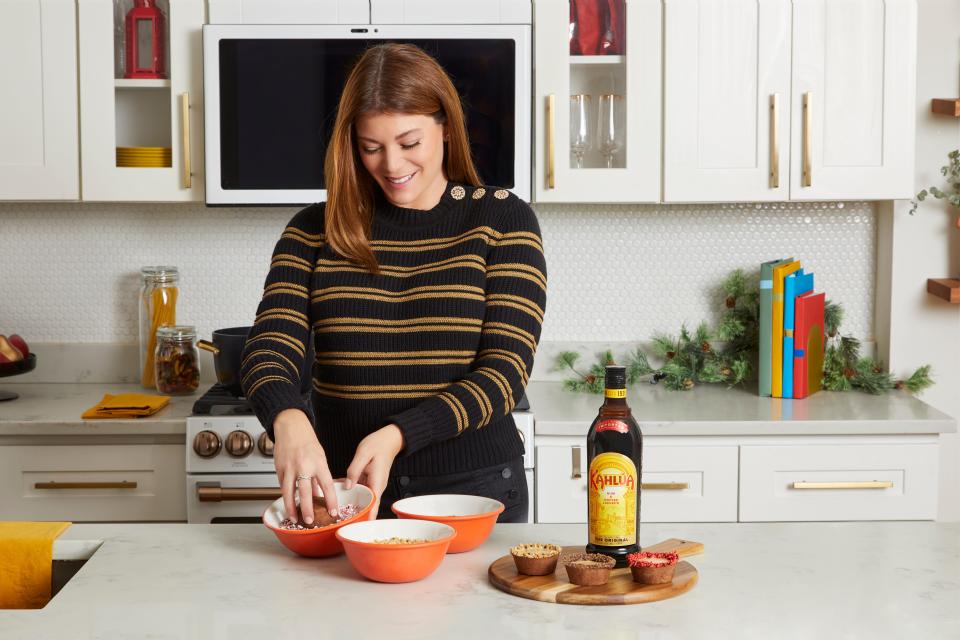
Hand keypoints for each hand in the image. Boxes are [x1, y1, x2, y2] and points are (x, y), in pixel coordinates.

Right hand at [272, 408, 337, 525]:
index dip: (331, 501)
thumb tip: (317, 494)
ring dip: (291, 507)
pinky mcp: (279, 468)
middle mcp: (304, 466)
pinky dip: (285, 495)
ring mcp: (289, 468)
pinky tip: (287, 503)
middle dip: (308, 509)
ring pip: (288, 492)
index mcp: (318, 463)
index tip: (333, 512)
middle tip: (310, 521)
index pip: (327, 486)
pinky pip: (282, 485)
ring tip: (294, 518)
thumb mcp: (319, 457)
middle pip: (305, 492)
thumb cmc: (307, 441)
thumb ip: (318, 476)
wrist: (291, 427)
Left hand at [345, 424, 404, 516]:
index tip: (359, 527)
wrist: (388, 439)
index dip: (367, 516)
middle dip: (358, 515)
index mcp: (377, 481)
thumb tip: (347, 486)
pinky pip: (361, 490)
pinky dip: (351, 493)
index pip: (374, 504)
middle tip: (343, 523)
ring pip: (364, 499)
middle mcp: (377, 486)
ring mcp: (374, 485)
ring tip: (338, 512)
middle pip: (369, 506)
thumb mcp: (363, 453)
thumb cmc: (378, 444)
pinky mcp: (370, 481)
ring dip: (353, 505)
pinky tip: (339, 491)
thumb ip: (354, 470)